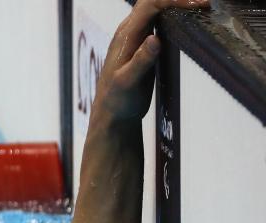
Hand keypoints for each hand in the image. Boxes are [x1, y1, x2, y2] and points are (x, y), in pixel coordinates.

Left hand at [93, 0, 208, 121]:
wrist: (113, 112)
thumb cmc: (117, 99)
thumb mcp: (127, 82)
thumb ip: (141, 61)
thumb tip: (155, 38)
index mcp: (125, 35)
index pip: (150, 4)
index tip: (197, 4)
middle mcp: (131, 30)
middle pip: (155, 1)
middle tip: (207, 5)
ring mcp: (138, 36)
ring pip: (159, 9)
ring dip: (180, 5)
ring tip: (205, 9)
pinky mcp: (146, 44)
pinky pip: (162, 21)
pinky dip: (178, 16)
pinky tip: (194, 20)